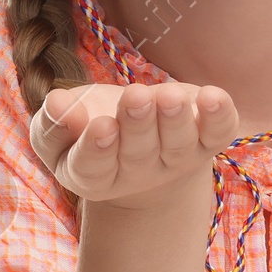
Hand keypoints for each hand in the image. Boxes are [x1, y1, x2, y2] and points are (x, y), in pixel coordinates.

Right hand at [29, 81, 238, 212]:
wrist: (137, 135)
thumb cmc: (88, 126)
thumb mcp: (57, 128)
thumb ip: (52, 123)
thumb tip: (58, 105)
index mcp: (93, 175)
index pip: (92, 168)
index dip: (97, 149)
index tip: (101, 125)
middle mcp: (138, 173)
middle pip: (138, 153)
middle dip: (139, 124)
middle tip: (137, 96)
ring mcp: (176, 158)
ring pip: (178, 144)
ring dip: (176, 120)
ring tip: (169, 95)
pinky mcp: (206, 140)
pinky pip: (218, 133)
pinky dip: (219, 117)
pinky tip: (213, 96)